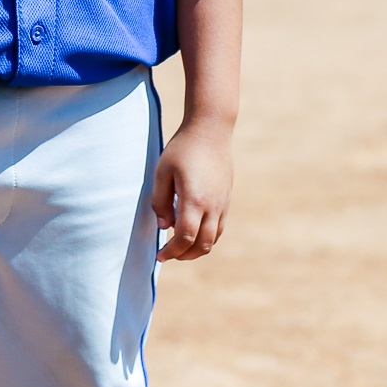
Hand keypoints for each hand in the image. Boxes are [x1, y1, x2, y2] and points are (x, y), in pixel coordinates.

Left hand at [151, 120, 232, 261]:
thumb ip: (160, 202)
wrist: (211, 131)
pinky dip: (207, 237)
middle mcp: (213, 206)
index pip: (185, 237)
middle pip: (202, 245)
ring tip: (179, 246)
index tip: (160, 255)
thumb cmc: (183, 149)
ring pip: (214, 239)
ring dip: (197, 248)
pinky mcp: (227, 199)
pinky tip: (193, 230)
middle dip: (184, 255)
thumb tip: (164, 226)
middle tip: (169, 253)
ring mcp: (223, 203)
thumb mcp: (162, 172)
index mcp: (194, 200)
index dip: (172, 251)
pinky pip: (219, 227)